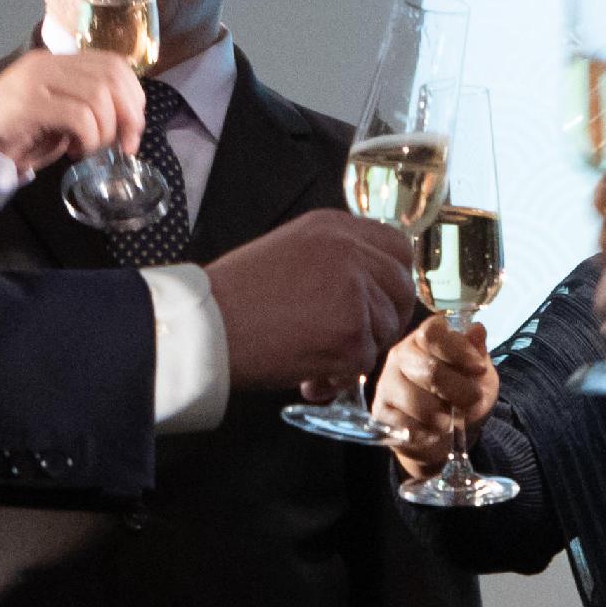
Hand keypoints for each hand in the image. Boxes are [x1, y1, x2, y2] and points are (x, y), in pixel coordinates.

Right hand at [0, 50, 143, 171]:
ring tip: (91, 149)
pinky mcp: (30, 102)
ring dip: (105, 131)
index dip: (135, 96)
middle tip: (125, 145)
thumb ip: (88, 107)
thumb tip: (127, 124)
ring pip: (99, 96)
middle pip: (112, 76)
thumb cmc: (19, 132)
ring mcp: (38, 79)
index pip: (114, 64)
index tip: (134, 129)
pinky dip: (89, 139)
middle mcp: (50, 63)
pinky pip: (79, 116)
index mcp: (60, 61)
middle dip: (129, 115)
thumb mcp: (60, 114)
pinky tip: (76, 152)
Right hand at [207, 212, 417, 394]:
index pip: (397, 247)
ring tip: (315, 361)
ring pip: (386, 330)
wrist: (204, 327)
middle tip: (356, 342)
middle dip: (386, 321)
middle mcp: (350, 251)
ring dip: (358, 353)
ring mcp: (354, 291)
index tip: (381, 302)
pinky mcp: (351, 333)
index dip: (394, 280)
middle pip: (402, 289)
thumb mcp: (288, 252)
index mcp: (333, 227)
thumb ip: (332, 261)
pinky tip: (307, 378)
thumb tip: (368, 290)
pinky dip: (339, 379)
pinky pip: (363, 364)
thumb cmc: (232, 298)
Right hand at [375, 318, 494, 480]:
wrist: (446, 430)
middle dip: (458, 389)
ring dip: (441, 415)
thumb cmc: (462, 393)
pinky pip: (404, 423)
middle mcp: (401, 355)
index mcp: (424, 338)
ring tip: (453, 421)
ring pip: (415, 400)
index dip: (458, 350)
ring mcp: (387, 383)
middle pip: (427, 368)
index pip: (432, 334)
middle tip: (473, 400)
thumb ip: (477, 352)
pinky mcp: (380, 411)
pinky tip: (434, 432)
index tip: (479, 368)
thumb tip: (478, 330)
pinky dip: (426, 432)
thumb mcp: (478, 373)